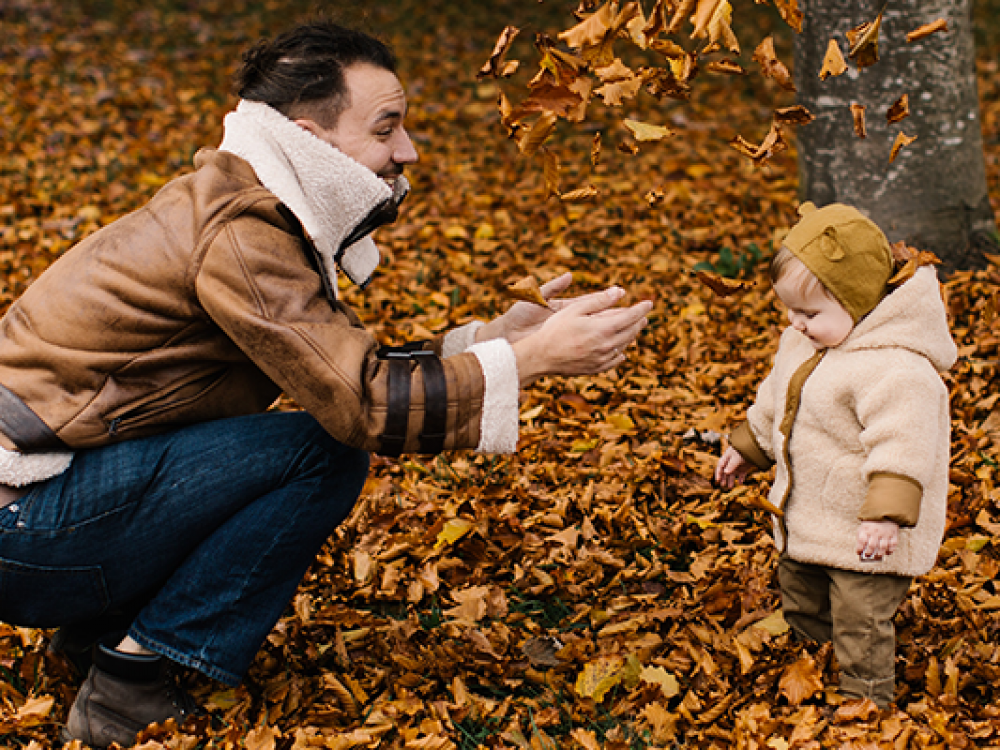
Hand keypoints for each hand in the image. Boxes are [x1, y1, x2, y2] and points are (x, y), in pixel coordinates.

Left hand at [479, 272, 618, 344]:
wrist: (507, 335)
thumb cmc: (519, 314)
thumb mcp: (536, 298)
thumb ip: (552, 287)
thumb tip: (570, 275)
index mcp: (564, 308)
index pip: (589, 302)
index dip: (605, 298)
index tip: (621, 293)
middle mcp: (569, 321)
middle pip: (597, 318)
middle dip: (616, 317)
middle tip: (636, 314)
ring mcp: (568, 335)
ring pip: (596, 335)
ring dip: (613, 335)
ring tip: (632, 333)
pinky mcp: (565, 348)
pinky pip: (587, 350)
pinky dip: (600, 352)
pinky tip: (615, 354)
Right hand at [509, 285, 651, 386]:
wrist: (541, 356)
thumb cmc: (555, 329)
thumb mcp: (576, 309)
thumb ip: (599, 300)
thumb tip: (620, 291)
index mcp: (604, 329)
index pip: (631, 316)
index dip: (641, 308)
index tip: (649, 303)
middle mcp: (607, 345)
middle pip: (630, 332)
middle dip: (638, 322)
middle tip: (643, 316)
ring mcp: (602, 359)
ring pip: (623, 346)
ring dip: (630, 336)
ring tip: (633, 330)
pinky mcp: (595, 368)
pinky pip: (614, 361)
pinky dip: (620, 354)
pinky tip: (621, 352)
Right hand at [715, 446, 751, 488]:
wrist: (756, 448)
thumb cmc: (744, 451)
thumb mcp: (737, 458)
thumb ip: (731, 465)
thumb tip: (725, 472)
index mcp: (727, 457)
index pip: (720, 466)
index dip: (718, 473)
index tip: (717, 481)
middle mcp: (731, 462)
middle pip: (726, 471)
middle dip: (724, 478)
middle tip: (723, 485)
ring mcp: (738, 465)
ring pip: (733, 474)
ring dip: (731, 480)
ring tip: (730, 487)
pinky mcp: (745, 467)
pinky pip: (742, 474)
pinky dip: (741, 479)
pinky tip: (741, 483)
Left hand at [856, 520, 898, 561]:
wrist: (885, 512)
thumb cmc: (872, 523)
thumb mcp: (863, 526)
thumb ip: (861, 537)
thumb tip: (860, 551)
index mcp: (867, 529)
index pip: (861, 540)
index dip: (859, 548)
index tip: (858, 553)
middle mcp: (876, 531)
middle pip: (872, 545)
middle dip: (869, 552)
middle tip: (868, 556)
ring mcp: (886, 533)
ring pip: (883, 547)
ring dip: (879, 554)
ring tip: (877, 556)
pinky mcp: (894, 534)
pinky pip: (893, 545)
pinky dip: (890, 550)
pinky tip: (886, 553)